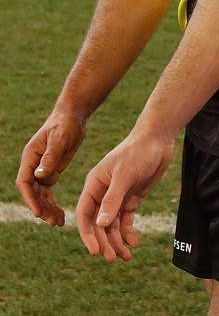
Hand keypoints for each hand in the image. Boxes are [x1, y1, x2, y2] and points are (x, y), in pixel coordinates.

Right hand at [16, 110, 86, 225]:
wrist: (73, 116)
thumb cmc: (65, 124)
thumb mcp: (60, 139)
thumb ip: (50, 157)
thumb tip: (39, 176)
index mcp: (30, 156)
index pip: (24, 182)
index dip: (30, 198)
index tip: (39, 211)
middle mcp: (33, 165)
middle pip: (32, 192)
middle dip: (40, 208)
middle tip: (52, 222)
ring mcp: (41, 169)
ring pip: (40, 195)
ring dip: (47, 209)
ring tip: (58, 223)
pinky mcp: (51, 171)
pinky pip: (48, 192)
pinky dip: (52, 203)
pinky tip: (60, 214)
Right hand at [76, 130, 174, 262]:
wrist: (157, 138)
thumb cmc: (137, 151)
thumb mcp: (124, 175)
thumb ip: (112, 199)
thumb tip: (100, 225)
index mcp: (94, 185)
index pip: (84, 214)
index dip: (88, 234)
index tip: (95, 251)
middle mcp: (103, 193)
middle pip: (98, 224)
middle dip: (104, 242)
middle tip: (113, 258)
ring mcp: (117, 196)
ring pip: (112, 225)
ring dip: (117, 241)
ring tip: (126, 256)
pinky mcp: (132, 198)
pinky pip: (126, 220)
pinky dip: (128, 232)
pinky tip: (134, 242)